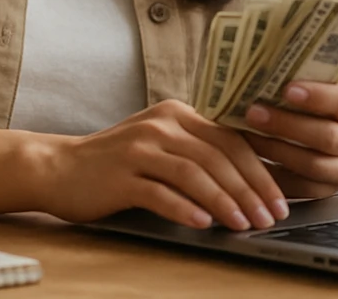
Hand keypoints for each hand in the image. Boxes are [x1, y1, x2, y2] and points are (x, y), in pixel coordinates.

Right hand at [33, 99, 289, 230]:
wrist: (58, 167)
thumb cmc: (117, 163)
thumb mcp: (161, 145)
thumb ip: (198, 152)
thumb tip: (250, 183)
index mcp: (178, 113)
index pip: (230, 139)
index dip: (260, 169)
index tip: (279, 199)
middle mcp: (161, 124)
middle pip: (218, 156)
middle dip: (250, 189)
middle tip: (270, 217)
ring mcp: (139, 148)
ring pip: (194, 173)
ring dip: (224, 201)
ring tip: (244, 224)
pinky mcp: (120, 175)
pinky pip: (160, 192)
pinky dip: (185, 209)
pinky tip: (204, 224)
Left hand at [241, 79, 337, 199]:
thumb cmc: (319, 104)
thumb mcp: (321, 86)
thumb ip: (304, 77)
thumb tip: (266, 64)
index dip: (317, 96)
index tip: (286, 89)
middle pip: (326, 136)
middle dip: (286, 125)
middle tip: (253, 112)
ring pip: (311, 165)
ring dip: (275, 150)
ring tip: (246, 135)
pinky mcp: (324, 190)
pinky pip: (297, 188)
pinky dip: (272, 176)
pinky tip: (250, 160)